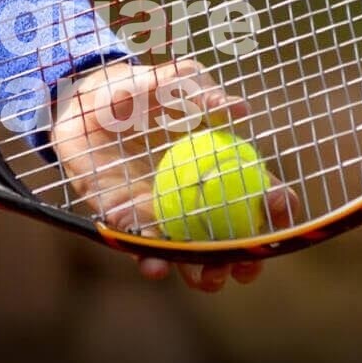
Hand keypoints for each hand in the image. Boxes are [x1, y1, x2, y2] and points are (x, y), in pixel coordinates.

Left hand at [49, 60, 299, 292]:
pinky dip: (149, 258)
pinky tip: (154, 266)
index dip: (276, 205)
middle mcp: (197, 198)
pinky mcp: (127, 223)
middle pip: (231, 238)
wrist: (84, 101)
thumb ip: (201, 92)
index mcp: (220, 168)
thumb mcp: (172, 82)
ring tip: (207, 281)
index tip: (277, 208)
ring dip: (202, 274)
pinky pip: (141, 246)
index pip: (260, 192)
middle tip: (245, 269)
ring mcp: (163, 213)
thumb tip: (239, 111)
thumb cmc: (138, 88)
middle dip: (244, 260)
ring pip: (190, 254)